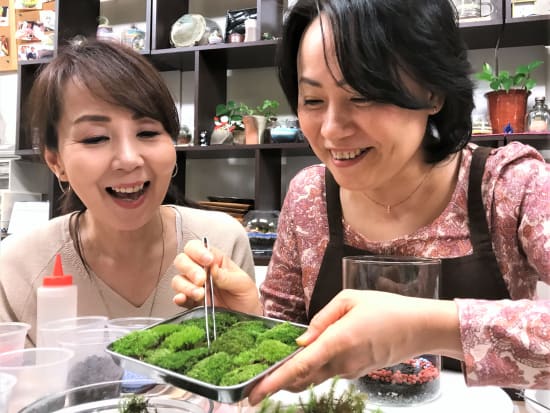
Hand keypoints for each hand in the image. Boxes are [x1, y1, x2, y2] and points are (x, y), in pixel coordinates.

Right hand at [171, 239, 261, 314]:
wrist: (246, 318)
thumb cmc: (245, 296)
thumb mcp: (243, 284)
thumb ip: (227, 276)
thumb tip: (213, 268)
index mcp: (214, 260)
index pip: (196, 247)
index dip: (198, 251)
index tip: (208, 261)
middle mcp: (200, 271)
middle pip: (182, 260)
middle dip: (190, 269)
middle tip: (202, 279)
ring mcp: (194, 287)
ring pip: (178, 279)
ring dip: (186, 286)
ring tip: (200, 294)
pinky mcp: (191, 303)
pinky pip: (178, 298)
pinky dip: (178, 298)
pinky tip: (183, 299)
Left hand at [247, 290, 460, 404]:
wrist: (420, 328)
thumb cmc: (386, 308)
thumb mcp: (350, 299)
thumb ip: (322, 318)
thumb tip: (301, 340)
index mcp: (337, 342)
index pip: (299, 367)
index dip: (274, 381)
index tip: (254, 394)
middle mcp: (341, 363)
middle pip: (301, 378)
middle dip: (277, 383)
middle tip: (255, 384)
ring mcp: (350, 371)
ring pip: (314, 377)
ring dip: (294, 376)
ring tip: (276, 369)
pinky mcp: (357, 373)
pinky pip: (329, 372)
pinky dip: (314, 369)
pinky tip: (310, 357)